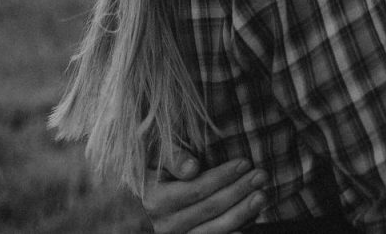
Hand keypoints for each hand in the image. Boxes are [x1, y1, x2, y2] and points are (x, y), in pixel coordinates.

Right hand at [142, 152, 267, 233]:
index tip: (244, 162)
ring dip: (241, 213)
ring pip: (212, 230)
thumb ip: (172, 158)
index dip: (222, 176)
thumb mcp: (151, 162)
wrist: (125, 211)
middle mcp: (163, 225)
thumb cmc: (144, 178)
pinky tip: (247, 225)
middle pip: (209, 208)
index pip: (196, 189)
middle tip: (261, 175)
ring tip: (261, 196)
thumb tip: (193, 167)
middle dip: (239, 191)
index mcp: (154, 200)